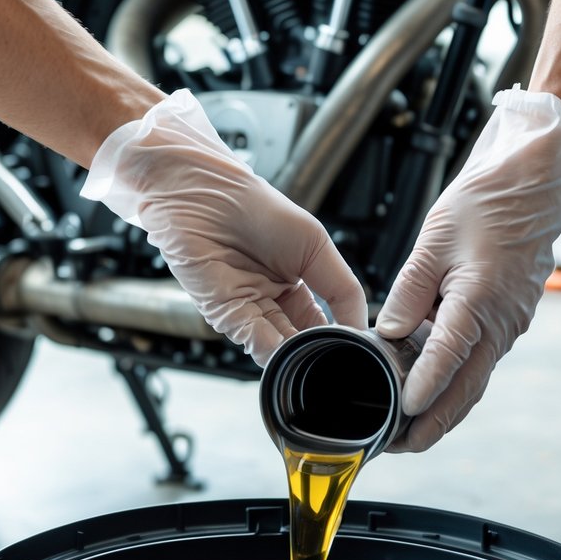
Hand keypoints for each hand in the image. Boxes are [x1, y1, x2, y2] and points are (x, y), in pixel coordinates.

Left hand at [81, 88, 367, 364]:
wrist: (203, 194)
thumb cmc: (257, 206)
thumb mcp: (315, 244)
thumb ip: (340, 288)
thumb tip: (357, 328)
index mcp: (297, 278)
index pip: (324, 320)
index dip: (340, 336)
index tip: (357, 352)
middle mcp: (271, 295)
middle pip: (300, 337)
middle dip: (317, 353)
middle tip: (337, 365)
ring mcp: (246, 305)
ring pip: (278, 343)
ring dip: (295, 355)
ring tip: (316, 360)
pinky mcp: (222, 312)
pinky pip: (252, 338)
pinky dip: (270, 349)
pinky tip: (287, 351)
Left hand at [377, 88, 560, 450]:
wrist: (529, 184)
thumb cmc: (486, 203)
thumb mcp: (434, 240)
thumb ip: (409, 290)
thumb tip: (389, 331)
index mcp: (480, 300)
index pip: (447, 358)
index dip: (422, 389)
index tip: (401, 414)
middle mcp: (500, 322)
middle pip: (465, 389)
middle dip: (432, 422)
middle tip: (399, 446)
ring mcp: (509, 325)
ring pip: (474, 380)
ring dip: (444, 407)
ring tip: (409, 429)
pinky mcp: (508, 319)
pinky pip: (480, 360)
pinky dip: (456, 380)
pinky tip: (430, 387)